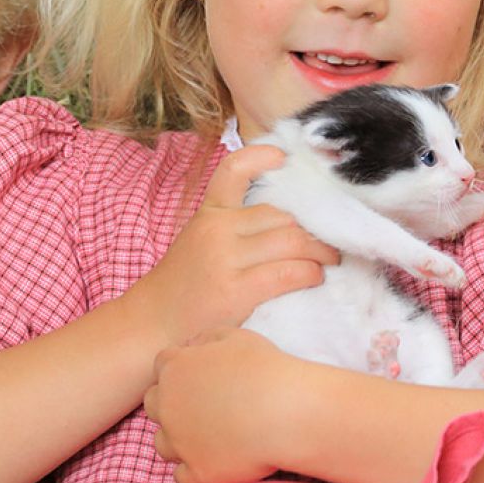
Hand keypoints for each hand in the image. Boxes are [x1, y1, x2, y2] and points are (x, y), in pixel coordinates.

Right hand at [126, 145, 337, 348]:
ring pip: (292, 240)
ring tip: (328, 260)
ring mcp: (225, 258)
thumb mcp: (200, 243)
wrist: (152, 325)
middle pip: (282, 215)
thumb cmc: (183, 286)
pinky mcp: (235, 290)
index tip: (284, 158)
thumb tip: (290, 222)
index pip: (233, 170)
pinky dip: (310, 273)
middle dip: (314, 228)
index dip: (261, 157)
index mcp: (208, 213)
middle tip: (331, 240)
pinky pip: (289, 272)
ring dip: (321, 251)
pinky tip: (314, 279)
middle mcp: (216, 229)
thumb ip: (233, 227)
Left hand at [147, 328, 311, 482]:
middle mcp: (167, 405)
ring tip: (210, 439)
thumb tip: (193, 347)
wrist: (286, 412)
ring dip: (180, 441)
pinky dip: (196, 472)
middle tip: (204, 409)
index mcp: (174, 369)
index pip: (162, 366)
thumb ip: (207, 338)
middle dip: (171, 405)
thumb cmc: (265, 369)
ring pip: (162, 444)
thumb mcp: (235, 337)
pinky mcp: (197, 473)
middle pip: (153, 405)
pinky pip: (182, 477)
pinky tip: (217, 463)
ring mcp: (179, 442)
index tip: (202, 378)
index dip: (181, 372)